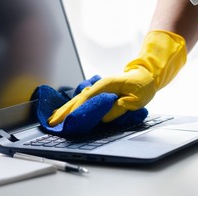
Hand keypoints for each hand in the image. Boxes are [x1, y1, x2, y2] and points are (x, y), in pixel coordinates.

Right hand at [48, 30, 185, 125]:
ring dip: (64, 109)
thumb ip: (120, 108)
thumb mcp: (136, 99)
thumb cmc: (142, 86)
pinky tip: (63, 111)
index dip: (76, 110)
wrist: (145, 75)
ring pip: (76, 99)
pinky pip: (81, 100)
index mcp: (107, 85)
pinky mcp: (97, 92)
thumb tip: (104, 118)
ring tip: (53, 118)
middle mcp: (98, 86)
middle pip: (77, 99)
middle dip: (64, 111)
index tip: (67, 120)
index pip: (87, 99)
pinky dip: (71, 106)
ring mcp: (97, 88)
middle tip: (53, 122)